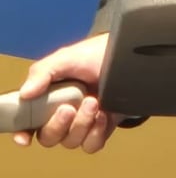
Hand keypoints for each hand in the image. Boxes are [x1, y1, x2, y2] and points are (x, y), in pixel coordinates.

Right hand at [13, 33, 117, 152]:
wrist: (126, 56)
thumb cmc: (94, 56)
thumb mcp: (67, 57)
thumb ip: (44, 72)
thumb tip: (25, 93)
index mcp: (47, 100)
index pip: (28, 123)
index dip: (23, 133)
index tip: (25, 137)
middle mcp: (62, 115)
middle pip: (48, 137)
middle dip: (57, 125)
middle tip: (69, 107)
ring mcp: (81, 124)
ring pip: (71, 141)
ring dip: (81, 124)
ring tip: (93, 102)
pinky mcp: (100, 130)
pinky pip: (91, 145)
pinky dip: (96, 133)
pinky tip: (103, 115)